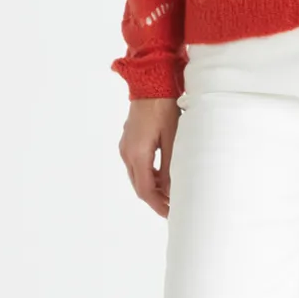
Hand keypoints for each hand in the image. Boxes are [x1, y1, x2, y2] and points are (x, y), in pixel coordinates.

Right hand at [119, 97, 181, 215]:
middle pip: (139, 186)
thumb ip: (170, 167)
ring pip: (137, 176)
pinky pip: (136, 164)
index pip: (146, 190)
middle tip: (172, 208)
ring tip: (171, 193)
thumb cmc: (164, 107)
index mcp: (137, 154)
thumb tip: (171, 190)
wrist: (150, 83)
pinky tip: (162, 175)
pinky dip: (149, 174)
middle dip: (155, 199)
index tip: (170, 214)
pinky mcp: (129, 140)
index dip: (158, 205)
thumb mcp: (172, 139)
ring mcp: (126, 146)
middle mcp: (127, 152)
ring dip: (152, 187)